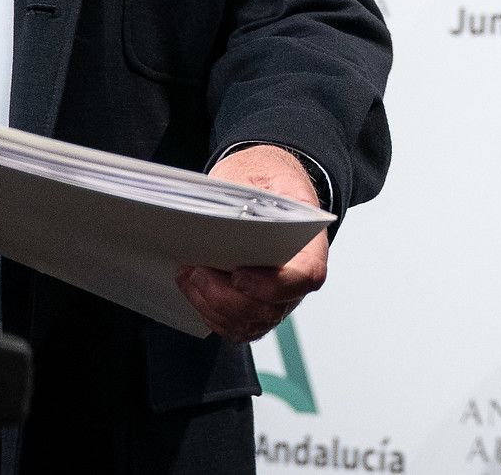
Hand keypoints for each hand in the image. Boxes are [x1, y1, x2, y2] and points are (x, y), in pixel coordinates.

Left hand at [178, 145, 328, 342]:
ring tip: (190, 274)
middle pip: (270, 309)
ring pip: (249, 323)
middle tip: (198, 270)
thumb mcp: (265, 175)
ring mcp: (275, 299)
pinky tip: (193, 287)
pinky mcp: (253, 307)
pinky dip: (209, 312)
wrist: (266, 186)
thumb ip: (253, 199)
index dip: (273, 285)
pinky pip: (234, 326)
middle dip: (227, 297)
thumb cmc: (270, 180)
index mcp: (310, 246)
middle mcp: (296, 281)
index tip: (238, 275)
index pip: (306, 277)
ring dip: (212, 305)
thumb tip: (228, 221)